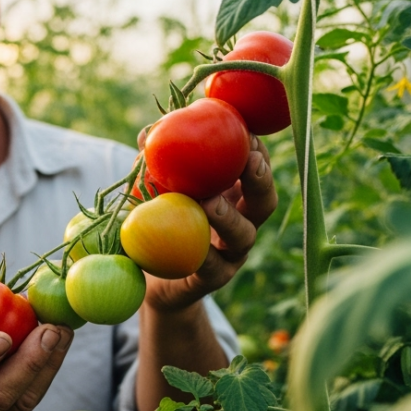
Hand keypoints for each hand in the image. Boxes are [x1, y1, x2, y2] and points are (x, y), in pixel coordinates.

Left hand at [135, 132, 278, 312]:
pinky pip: (214, 268)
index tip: (248, 131)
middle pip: (264, 201)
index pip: (256, 169)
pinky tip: (194, 248)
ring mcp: (232, 253)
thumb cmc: (159, 224)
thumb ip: (155, 165)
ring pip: (244, 235)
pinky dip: (204, 256)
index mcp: (234, 196)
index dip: (257, 150)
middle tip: (249, 159)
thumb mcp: (155, 192)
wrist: (152, 278)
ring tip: (210, 203)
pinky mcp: (215, 279)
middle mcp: (242, 222)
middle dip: (261, 178)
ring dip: (230, 217)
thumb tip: (146, 133)